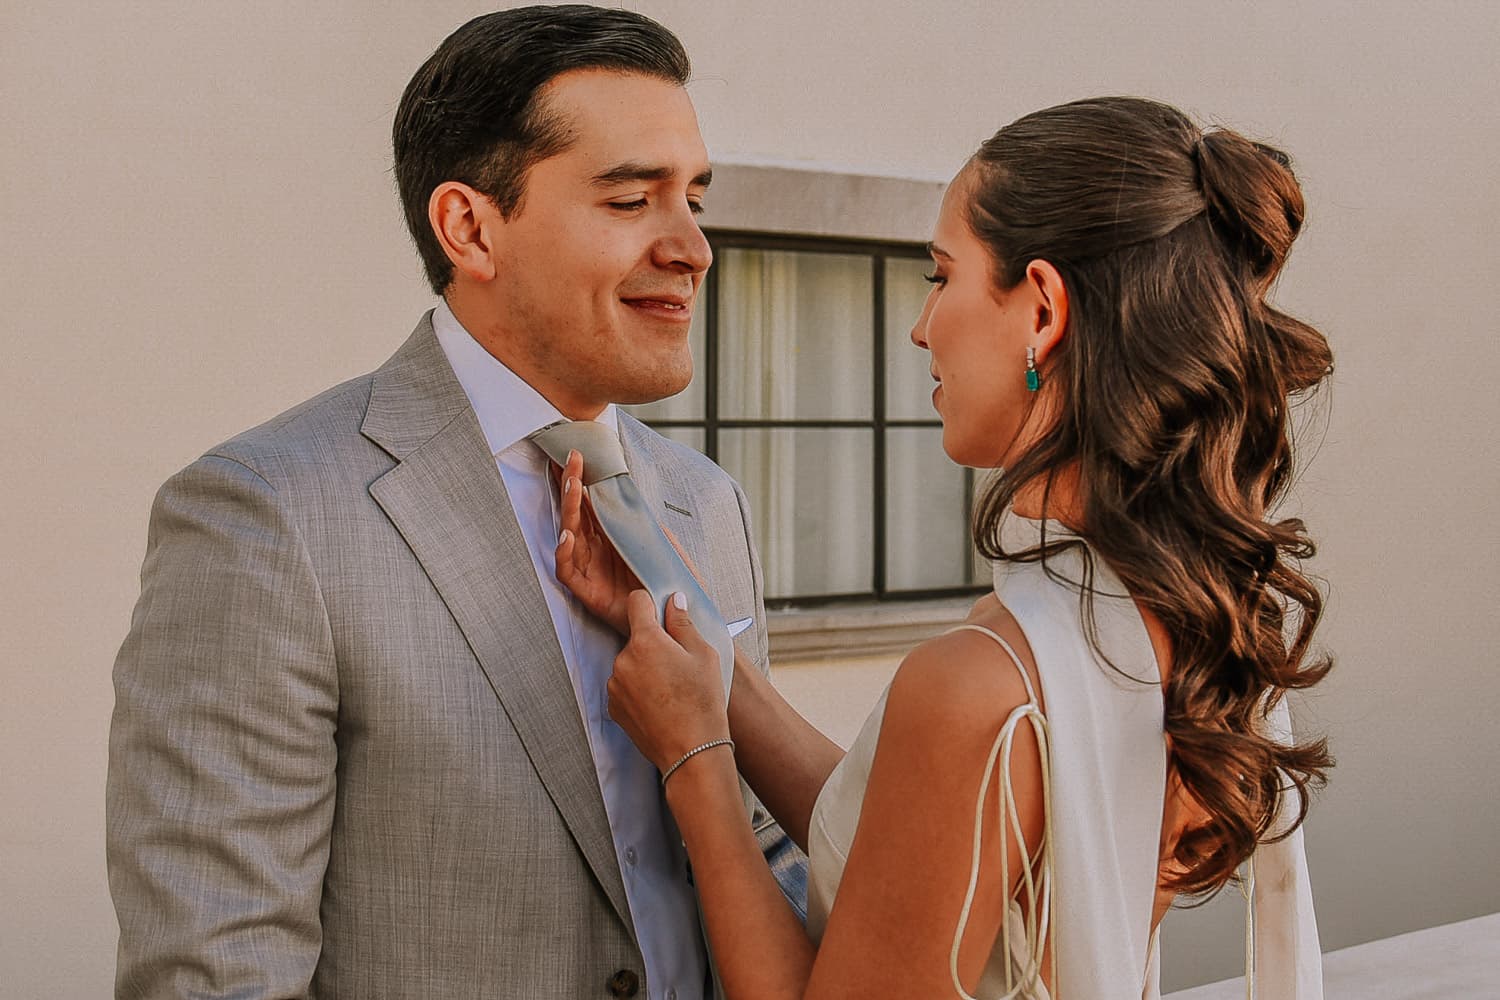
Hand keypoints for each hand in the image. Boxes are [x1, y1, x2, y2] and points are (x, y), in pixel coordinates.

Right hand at [554, 450, 708, 634]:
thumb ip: (659, 535)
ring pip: (570, 534)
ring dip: (569, 509)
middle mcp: (597, 551)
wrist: (675, 626)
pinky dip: (564, 552)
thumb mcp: (671, 555)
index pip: (594, 504)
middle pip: (578, 512)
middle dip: (574, 484)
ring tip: (573, 487)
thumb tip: (646, 514)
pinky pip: (567, 570)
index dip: (585, 480)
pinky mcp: (587, 592)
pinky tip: (567, 535)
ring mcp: (590, 570)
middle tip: (573, 459)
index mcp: (613, 539)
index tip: (580, 455)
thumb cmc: (669, 590)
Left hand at [608, 590, 729, 774]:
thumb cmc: (702, 703)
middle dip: (654, 643)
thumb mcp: (704, 655)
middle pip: (636, 637)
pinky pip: (625, 686)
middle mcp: (623, 660)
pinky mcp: (613, 706)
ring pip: (630, 663)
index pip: (636, 602)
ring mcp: (615, 685)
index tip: (662, 612)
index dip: (651, 603)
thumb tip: (674, 601)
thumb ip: (683, 623)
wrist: (691, 751)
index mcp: (645, 641)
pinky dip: (638, 689)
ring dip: (645, 668)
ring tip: (671, 689)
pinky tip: (661, 703)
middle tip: (679, 664)